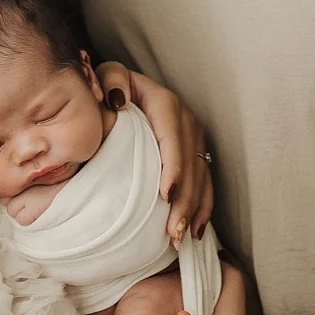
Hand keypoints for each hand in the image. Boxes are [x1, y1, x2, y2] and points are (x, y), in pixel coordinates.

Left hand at [96, 63, 213, 241]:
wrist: (126, 87)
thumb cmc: (112, 87)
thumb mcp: (108, 76)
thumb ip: (110, 82)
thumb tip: (117, 101)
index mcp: (164, 102)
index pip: (171, 135)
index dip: (172, 165)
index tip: (166, 193)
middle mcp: (186, 119)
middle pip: (189, 162)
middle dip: (184, 198)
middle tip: (172, 230)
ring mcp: (194, 137)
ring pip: (200, 176)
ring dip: (193, 209)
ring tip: (180, 237)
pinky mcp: (197, 151)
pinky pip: (205, 182)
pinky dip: (202, 207)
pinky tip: (196, 231)